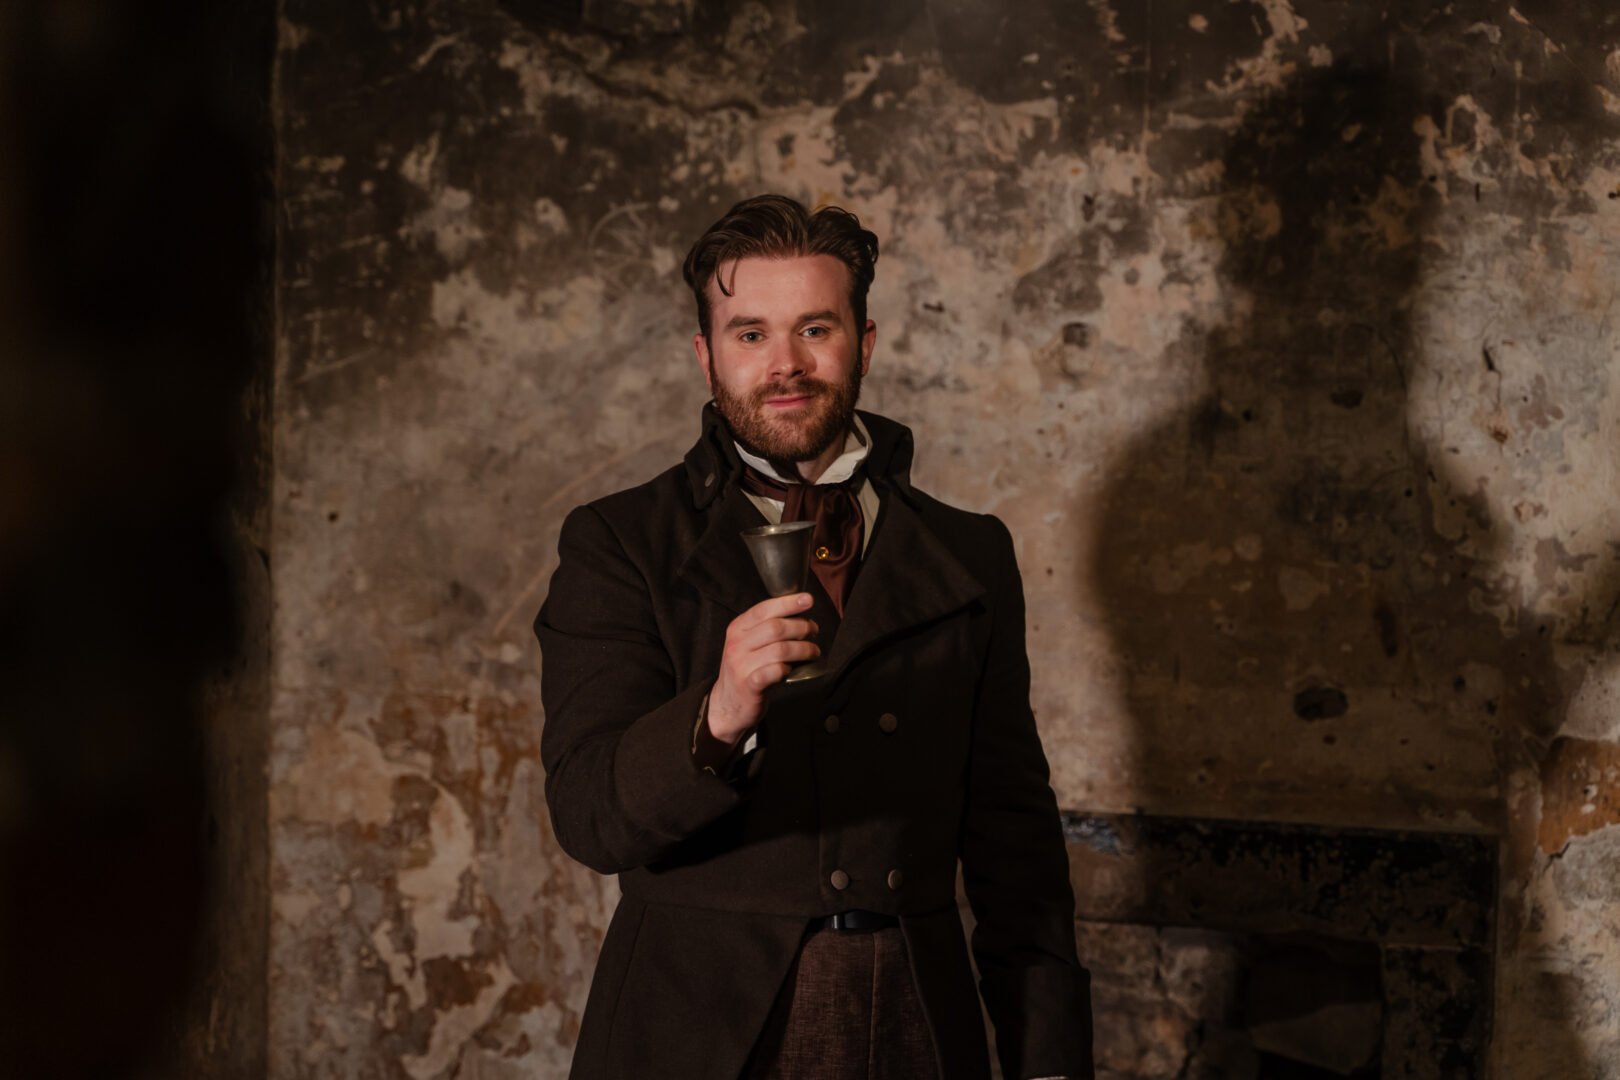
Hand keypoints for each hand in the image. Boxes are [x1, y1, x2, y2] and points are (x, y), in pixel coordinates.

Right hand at [707, 592, 818, 742]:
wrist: (727, 703)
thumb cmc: (746, 669)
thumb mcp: (748, 643)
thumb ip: (766, 628)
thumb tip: (800, 613)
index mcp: (737, 628)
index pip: (764, 609)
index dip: (788, 603)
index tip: (808, 600)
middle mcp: (737, 644)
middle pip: (776, 628)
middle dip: (801, 627)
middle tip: (813, 631)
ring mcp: (741, 665)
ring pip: (780, 649)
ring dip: (803, 649)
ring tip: (813, 651)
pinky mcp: (749, 685)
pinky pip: (775, 671)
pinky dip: (788, 668)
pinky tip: (792, 669)